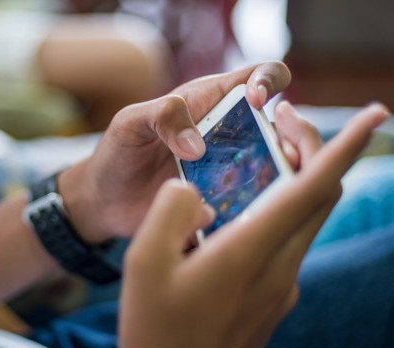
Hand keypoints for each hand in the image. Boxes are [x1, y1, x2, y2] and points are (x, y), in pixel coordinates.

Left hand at [59, 62, 291, 243]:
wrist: (104, 202)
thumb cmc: (118, 152)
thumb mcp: (129, 123)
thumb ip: (161, 115)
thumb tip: (198, 146)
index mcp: (214, 102)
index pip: (262, 76)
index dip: (269, 82)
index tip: (256, 102)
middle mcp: (232, 135)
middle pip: (281, 129)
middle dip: (290, 139)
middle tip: (281, 156)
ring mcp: (232, 172)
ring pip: (275, 171)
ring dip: (280, 180)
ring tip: (271, 193)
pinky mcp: (225, 205)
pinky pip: (251, 207)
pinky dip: (251, 213)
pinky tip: (235, 224)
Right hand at [106, 103, 388, 347]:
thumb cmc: (153, 332)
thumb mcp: (143, 262)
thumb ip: (171, 209)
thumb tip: (195, 192)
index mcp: (249, 254)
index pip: (314, 187)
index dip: (348, 145)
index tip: (374, 113)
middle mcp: (279, 271)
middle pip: (320, 198)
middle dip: (314, 151)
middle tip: (282, 123)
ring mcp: (281, 293)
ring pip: (304, 223)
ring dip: (293, 186)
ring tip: (252, 168)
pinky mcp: (274, 307)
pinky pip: (285, 250)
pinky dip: (275, 219)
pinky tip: (230, 228)